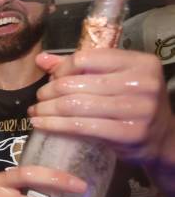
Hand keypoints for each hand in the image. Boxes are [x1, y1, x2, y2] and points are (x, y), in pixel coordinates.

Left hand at [29, 49, 174, 164]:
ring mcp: (138, 109)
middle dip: (49, 91)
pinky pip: (81, 126)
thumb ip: (81, 67)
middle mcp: (142, 82)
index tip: (52, 79)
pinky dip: (55, 125)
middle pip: (76, 83)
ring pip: (75, 105)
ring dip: (47, 109)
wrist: (161, 138)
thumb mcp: (114, 79)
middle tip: (39, 98)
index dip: (62, 69)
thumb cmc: (132, 103)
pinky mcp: (129, 133)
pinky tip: (41, 124)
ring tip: (35, 112)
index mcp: (139, 62)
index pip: (85, 58)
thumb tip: (41, 59)